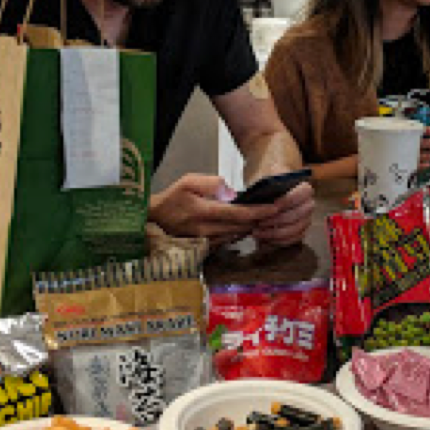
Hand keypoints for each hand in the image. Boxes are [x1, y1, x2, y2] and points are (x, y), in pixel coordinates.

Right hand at [149, 174, 272, 247]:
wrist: (154, 218)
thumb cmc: (173, 197)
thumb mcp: (188, 181)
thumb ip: (212, 184)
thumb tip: (232, 193)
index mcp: (202, 212)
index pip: (237, 214)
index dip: (258, 212)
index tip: (274, 208)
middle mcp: (205, 230)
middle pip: (240, 227)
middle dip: (259, 220)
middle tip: (275, 213)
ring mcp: (204, 242)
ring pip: (235, 236)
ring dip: (250, 228)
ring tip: (264, 219)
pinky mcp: (203, 248)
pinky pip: (227, 242)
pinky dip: (238, 234)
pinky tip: (245, 227)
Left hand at [252, 181, 314, 246]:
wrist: (264, 192)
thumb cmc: (264, 184)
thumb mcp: (262, 179)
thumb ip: (264, 186)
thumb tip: (266, 201)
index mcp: (302, 186)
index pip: (304, 192)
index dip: (289, 200)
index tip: (273, 205)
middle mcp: (308, 203)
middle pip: (299, 214)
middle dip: (278, 220)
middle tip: (260, 222)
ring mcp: (305, 218)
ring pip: (296, 229)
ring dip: (275, 233)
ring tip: (258, 232)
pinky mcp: (301, 231)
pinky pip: (293, 239)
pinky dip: (279, 241)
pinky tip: (265, 239)